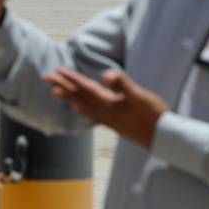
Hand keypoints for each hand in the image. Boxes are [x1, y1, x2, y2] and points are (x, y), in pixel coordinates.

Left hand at [44, 67, 167, 148]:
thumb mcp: (138, 95)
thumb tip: (106, 76)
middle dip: (63, 86)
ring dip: (69, 97)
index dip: (71, 78)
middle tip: (47, 78)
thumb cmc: (152, 114)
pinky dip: (83, 109)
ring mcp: (108, 119)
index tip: (56, 71)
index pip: (85, 87)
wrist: (161, 137)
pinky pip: (92, 114)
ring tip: (55, 93)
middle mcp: (104, 111)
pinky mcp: (114, 124)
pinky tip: (78, 109)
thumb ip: (122, 84)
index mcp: (108, 103)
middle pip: (79, 96)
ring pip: (83, 105)